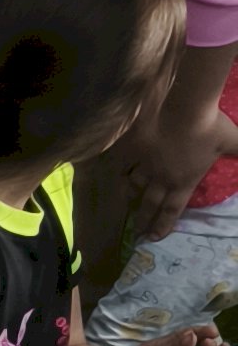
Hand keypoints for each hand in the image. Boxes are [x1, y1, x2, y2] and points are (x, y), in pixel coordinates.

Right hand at [125, 102, 237, 237]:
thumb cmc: (209, 128)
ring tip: (128, 199)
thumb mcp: (231, 142)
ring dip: (132, 194)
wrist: (182, 108)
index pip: (173, 209)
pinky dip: (122, 169)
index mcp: (184, 180)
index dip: (163, 225)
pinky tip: (119, 173)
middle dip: (143, 220)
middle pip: (149, 204)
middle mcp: (162, 178)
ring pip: (135, 184)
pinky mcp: (132, 149)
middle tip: (136, 232)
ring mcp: (145, 164)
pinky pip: (124, 163)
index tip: (154, 237)